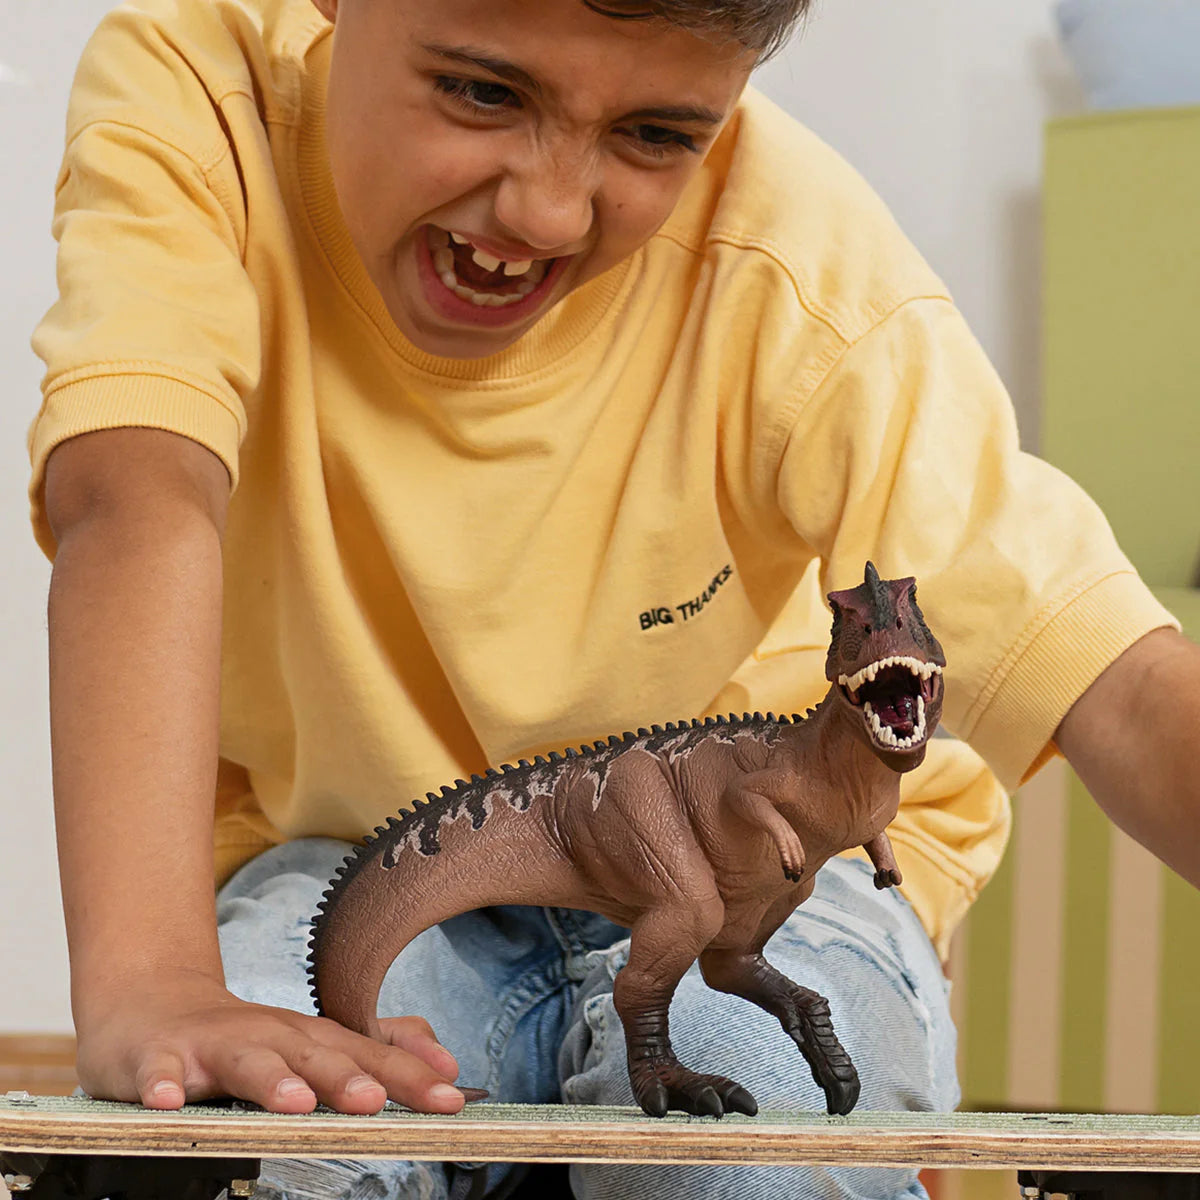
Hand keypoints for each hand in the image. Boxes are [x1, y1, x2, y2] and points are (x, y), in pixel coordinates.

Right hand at [75, 968, 472, 1114]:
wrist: (150, 1004)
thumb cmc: (239, 1036)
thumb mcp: (312, 1041)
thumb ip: (376, 1050)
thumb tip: (446, 1061)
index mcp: (308, 1037)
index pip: (367, 1055)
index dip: (409, 1076)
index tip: (450, 1096)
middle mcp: (269, 1035)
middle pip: (313, 1054)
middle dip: (346, 1077)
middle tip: (376, 1102)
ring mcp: (213, 1044)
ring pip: (246, 1060)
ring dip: (272, 1081)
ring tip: (296, 1104)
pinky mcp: (158, 1057)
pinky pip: (159, 1072)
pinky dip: (164, 1086)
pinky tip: (169, 1104)